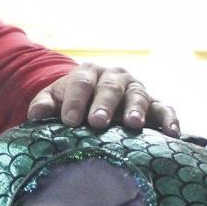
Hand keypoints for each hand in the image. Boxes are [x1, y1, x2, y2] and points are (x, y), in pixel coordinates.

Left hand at [27, 62, 178, 133]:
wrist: (96, 101)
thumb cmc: (71, 104)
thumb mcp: (55, 101)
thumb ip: (44, 105)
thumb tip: (36, 114)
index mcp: (88, 73)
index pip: (81, 83)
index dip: (75, 101)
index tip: (69, 121)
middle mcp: (114, 77)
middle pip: (110, 88)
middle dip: (104, 104)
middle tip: (97, 122)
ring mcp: (136, 89)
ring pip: (138, 95)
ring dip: (136, 109)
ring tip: (133, 124)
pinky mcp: (155, 104)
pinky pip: (165, 109)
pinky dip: (169, 118)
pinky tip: (171, 132)